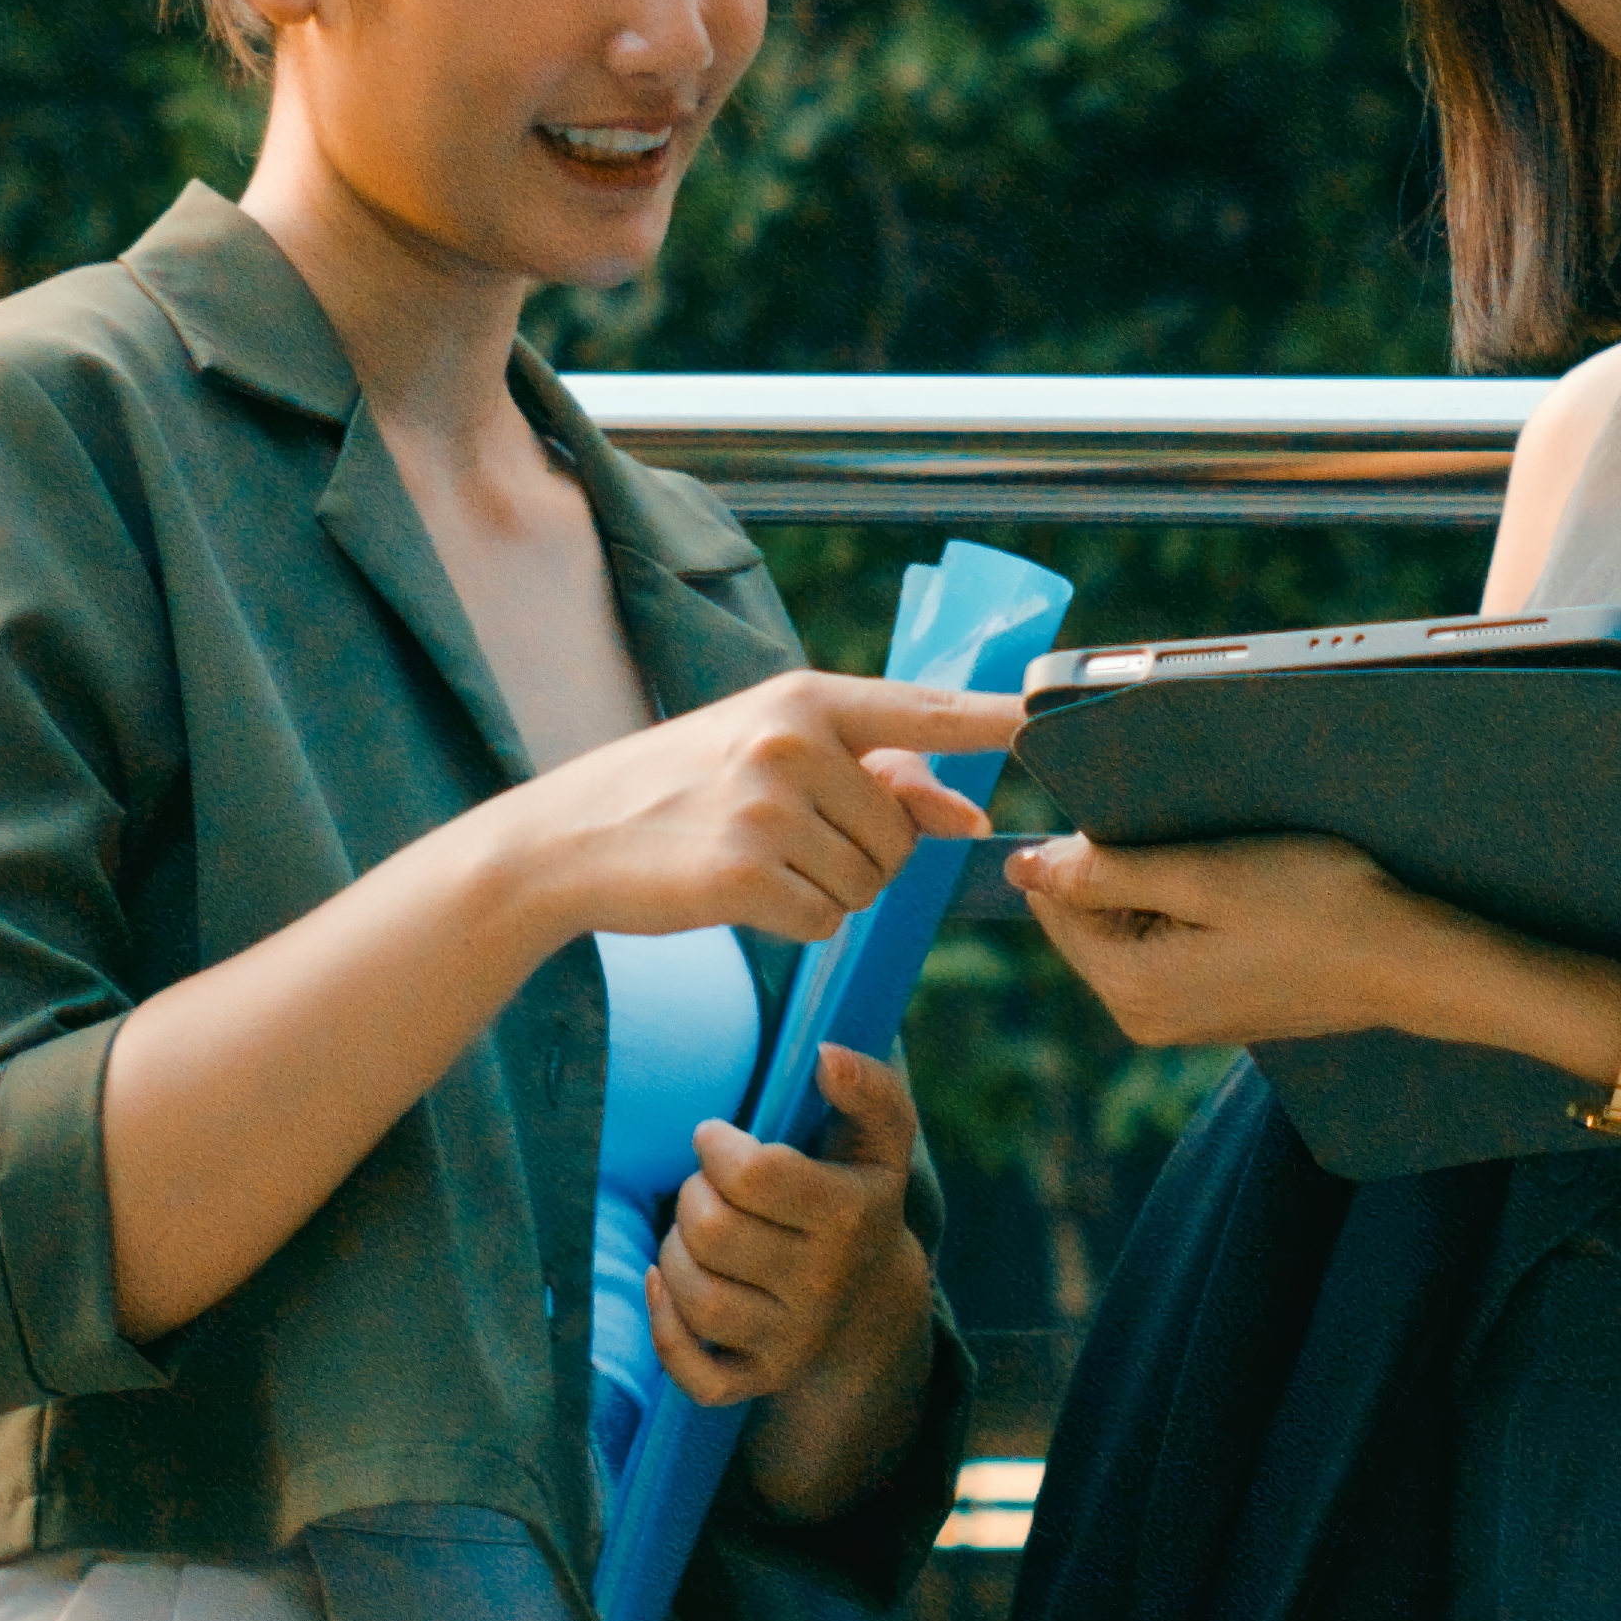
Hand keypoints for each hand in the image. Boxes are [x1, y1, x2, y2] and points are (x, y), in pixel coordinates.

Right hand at [485, 676, 1026, 947]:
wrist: (569, 837)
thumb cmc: (681, 790)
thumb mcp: (773, 755)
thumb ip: (873, 775)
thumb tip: (967, 817)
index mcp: (803, 698)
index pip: (922, 709)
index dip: (994, 718)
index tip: (1051, 715)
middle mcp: (791, 742)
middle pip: (903, 831)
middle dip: (865, 853)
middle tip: (786, 837)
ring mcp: (767, 807)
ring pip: (871, 882)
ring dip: (829, 890)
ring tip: (757, 858)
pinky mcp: (745, 874)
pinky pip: (826, 920)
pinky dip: (794, 922)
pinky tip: (740, 894)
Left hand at [652, 1042, 930, 1407]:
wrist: (878, 1310)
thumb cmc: (862, 1198)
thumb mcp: (883, 1140)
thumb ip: (869, 1087)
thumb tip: (826, 1055)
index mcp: (851, 1217)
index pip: (752, 1174)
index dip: (716, 1145)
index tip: (718, 1139)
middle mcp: (824, 1285)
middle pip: (712, 1231)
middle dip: (692, 1195)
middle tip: (707, 1188)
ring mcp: (793, 1340)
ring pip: (698, 1297)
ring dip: (674, 1253)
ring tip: (693, 1232)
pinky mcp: (762, 1379)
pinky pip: (696, 1375)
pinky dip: (666, 1331)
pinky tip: (665, 1287)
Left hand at [1005, 830, 1507, 1050]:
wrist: (1405, 961)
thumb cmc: (1314, 906)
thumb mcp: (1203, 875)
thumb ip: (1105, 872)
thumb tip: (1020, 867)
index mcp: (1129, 988)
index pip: (1055, 903)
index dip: (1089, 849)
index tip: (1154, 826)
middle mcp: (1141, 1018)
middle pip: (1087, 921)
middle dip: (1122, 873)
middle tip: (1200, 848)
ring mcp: (1176, 1023)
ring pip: (1125, 931)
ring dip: (1157, 889)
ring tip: (1227, 872)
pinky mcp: (1208, 1013)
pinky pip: (1162, 949)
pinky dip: (1184, 914)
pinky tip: (1237, 898)